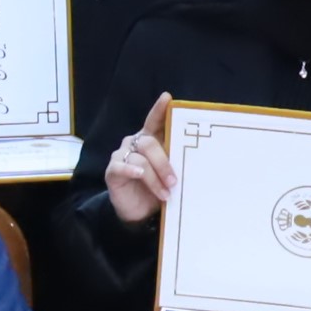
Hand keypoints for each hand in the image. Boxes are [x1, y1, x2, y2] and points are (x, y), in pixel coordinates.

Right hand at [103, 94, 177, 223]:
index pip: (155, 121)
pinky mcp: (112, 170)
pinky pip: (122, 167)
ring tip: (165, 193)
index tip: (167, 99)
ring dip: (154, 177)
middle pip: (149, 143)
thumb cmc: (158, 188)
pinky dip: (131, 170)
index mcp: (150, 140)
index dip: (159, 109)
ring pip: (140, 159)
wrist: (140, 212)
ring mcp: (122, 156)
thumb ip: (176, 160)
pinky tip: (139, 175)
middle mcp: (135, 143)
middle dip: (163, 162)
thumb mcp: (170, 173)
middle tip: (174, 181)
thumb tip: (197, 154)